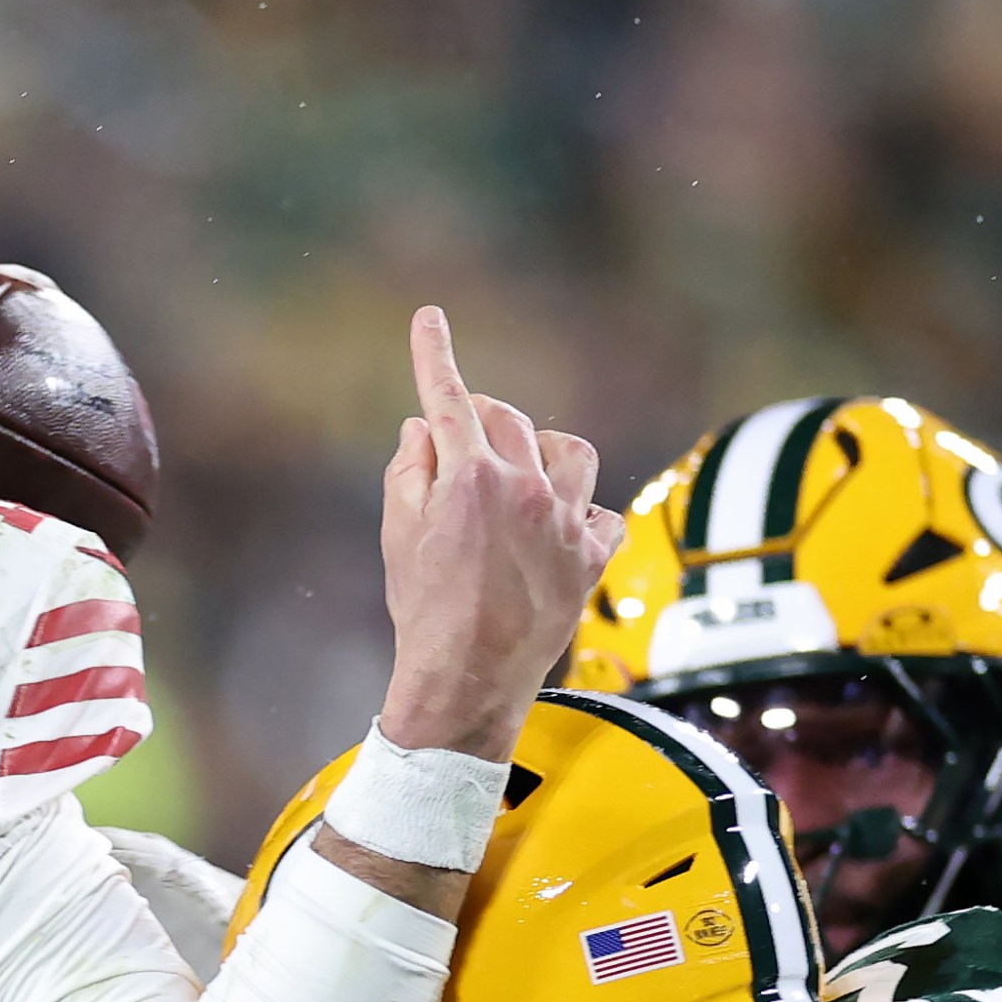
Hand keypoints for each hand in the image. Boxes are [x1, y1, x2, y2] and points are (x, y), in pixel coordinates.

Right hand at [375, 305, 619, 762]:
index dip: (435, 354)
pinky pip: (602, 513)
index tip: (429, 318)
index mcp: (468, 477)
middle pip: (509, 419)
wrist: (466, 682)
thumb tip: (426, 429)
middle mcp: (524, 489)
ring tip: (523, 474)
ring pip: (571, 453)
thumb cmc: (423, 611)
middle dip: (482, 419)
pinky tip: (562, 528)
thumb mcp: (398, 534)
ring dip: (544, 453)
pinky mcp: (591, 559)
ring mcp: (564, 523)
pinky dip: (583, 513)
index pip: (450, 398)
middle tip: (463, 441)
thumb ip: (411, 470)